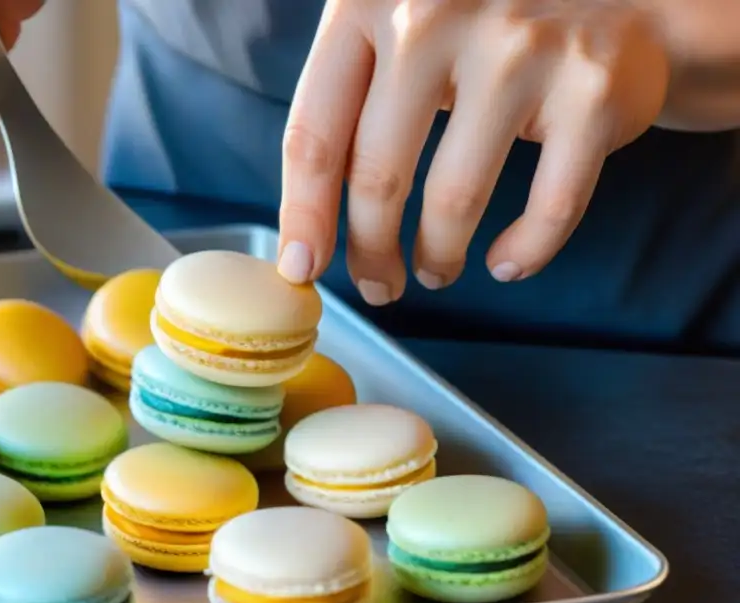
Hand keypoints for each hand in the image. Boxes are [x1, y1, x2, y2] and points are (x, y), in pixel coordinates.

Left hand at [277, 0, 669, 303]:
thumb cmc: (477, 24)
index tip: (302, 268)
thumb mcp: (395, 26)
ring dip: (438, 256)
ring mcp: (520, 49)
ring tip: (435, 269)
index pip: (314, 135)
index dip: (304, 216)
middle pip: (378, 176)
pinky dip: (524, 252)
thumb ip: (348, 99)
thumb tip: (308, 227)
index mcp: (368, 1)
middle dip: (371, 252)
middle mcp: (437, 16)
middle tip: (379, 285)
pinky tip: (507, 263)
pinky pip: (550, 207)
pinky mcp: (591, 88)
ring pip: (455, 199)